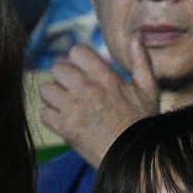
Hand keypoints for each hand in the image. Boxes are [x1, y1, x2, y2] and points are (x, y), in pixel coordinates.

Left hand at [39, 33, 159, 167]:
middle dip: (64, 76)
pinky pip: (44, 113)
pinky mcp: (64, 128)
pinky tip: (64, 119)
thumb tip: (138, 33)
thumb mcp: (148, 89)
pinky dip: (51, 116)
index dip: (78, 59)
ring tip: (66, 103)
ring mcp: (73, 109)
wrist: (135, 158)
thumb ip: (141, 59)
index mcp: (105, 76)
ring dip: (54, 95)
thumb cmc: (143, 123)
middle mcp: (86, 89)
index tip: (84, 70)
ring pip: (46, 89)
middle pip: (57, 68)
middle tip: (74, 88)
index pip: (76, 51)